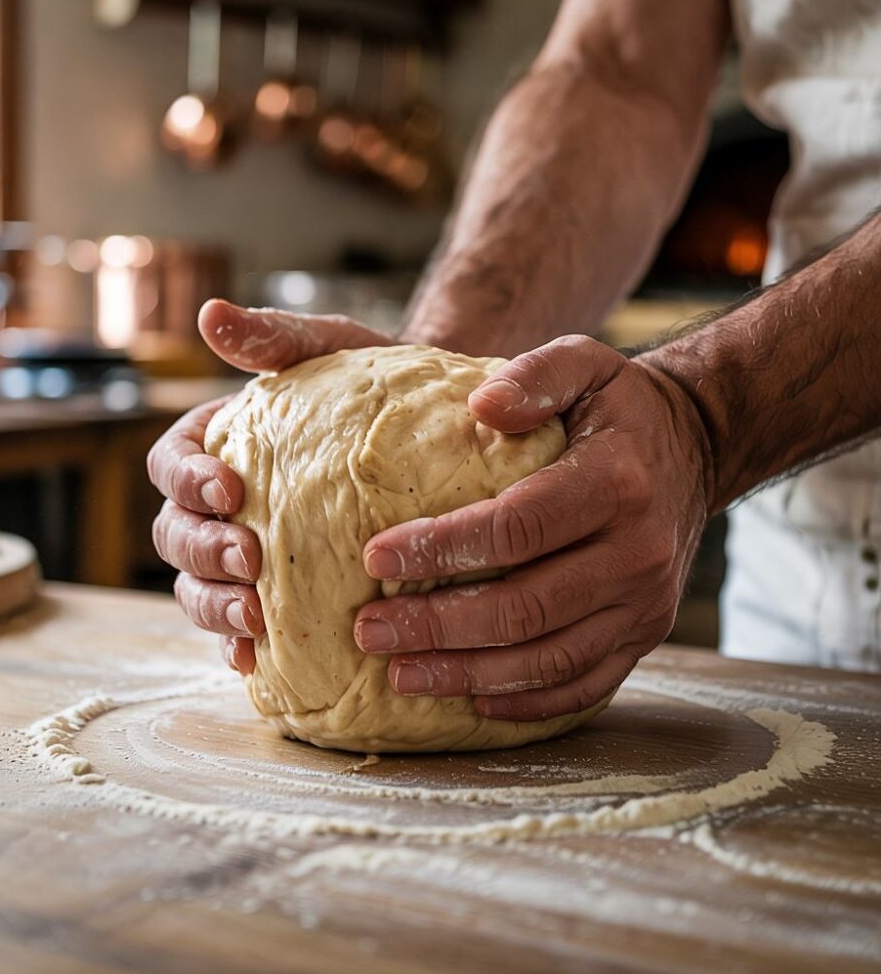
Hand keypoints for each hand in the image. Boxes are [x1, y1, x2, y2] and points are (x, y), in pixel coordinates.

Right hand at [149, 299, 392, 673]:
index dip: (186, 480)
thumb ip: (274, 338)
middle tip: (251, 560)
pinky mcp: (276, 593)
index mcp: (215, 446)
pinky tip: (260, 661)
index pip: (170, 464)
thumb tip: (211, 314)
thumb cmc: (371, 382)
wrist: (427, 428)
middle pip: (174, 535)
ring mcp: (243, 553)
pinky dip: (238, 646)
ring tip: (255, 620)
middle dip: (204, 552)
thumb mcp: (330, 348)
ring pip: (197, 587)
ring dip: (215, 607)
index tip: (229, 489)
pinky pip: (239, 628)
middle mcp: (219, 505)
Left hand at [352, 335, 712, 720]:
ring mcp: (645, 604)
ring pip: (548, 659)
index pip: (516, 529)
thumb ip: (535, 376)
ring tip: (400, 675)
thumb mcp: (584, 363)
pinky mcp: (645, 634)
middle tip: (368, 631)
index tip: (375, 557)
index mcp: (616, 483)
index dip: (442, 549)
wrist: (696, 447)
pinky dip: (526, 702)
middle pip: (525, 607)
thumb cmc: (619, 407)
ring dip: (468, 673)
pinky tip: (472, 699)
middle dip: (437, 626)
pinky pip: (585, 684)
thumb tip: (481, 404)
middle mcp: (637, 553)